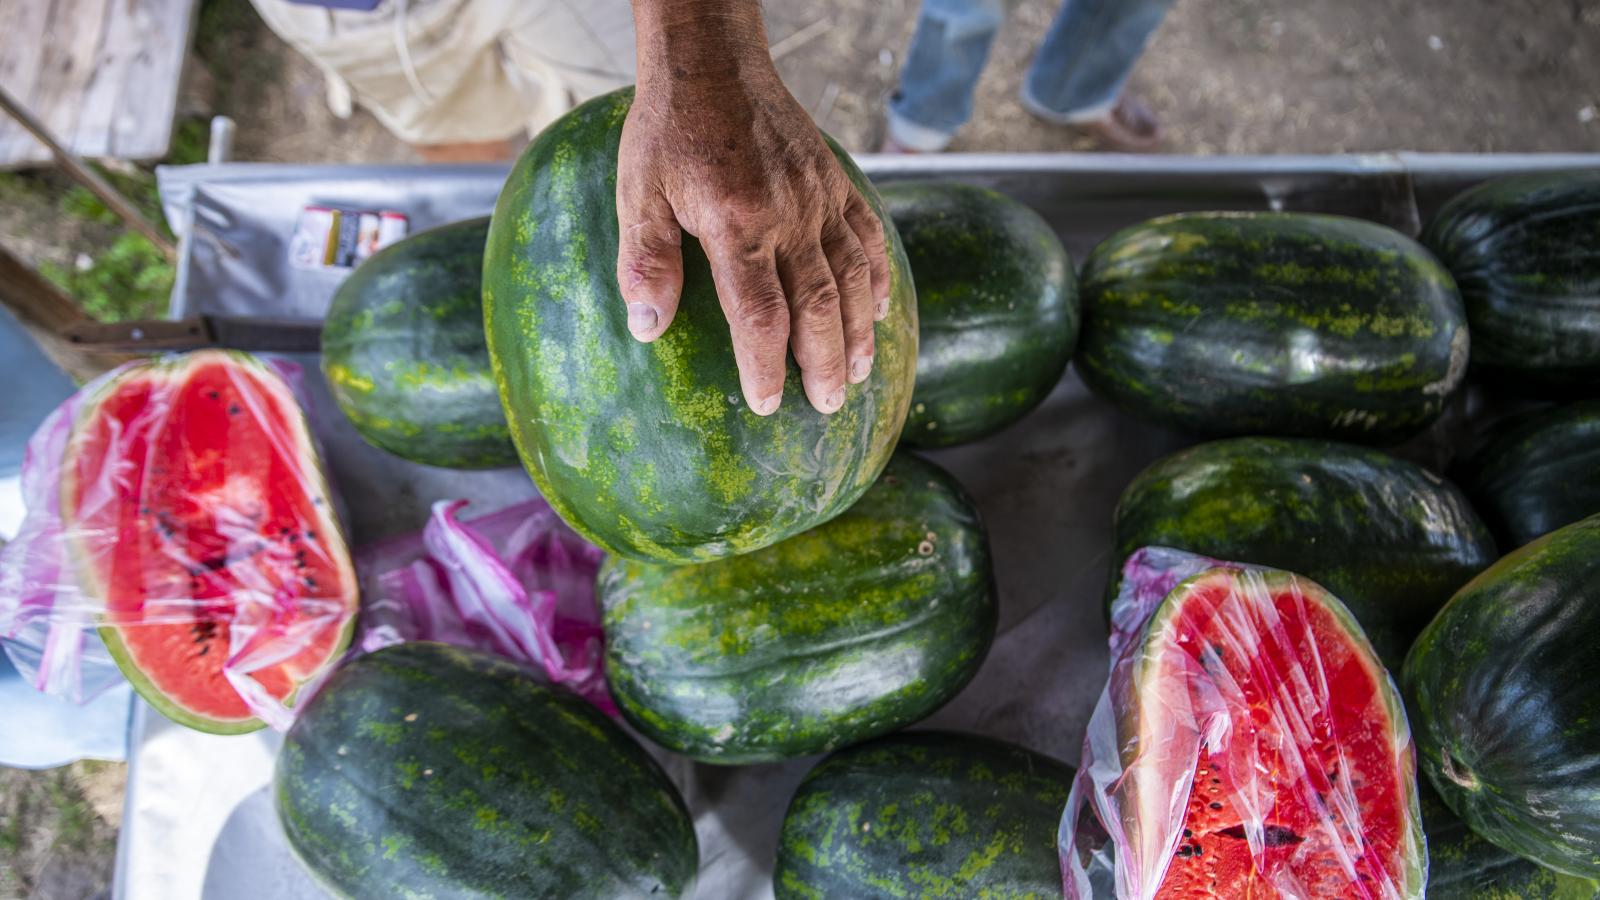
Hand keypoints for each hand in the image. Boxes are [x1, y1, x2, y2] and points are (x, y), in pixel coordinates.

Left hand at [617, 1, 890, 415]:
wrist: (712, 62)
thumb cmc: (668, 130)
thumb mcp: (638, 191)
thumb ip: (644, 259)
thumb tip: (647, 329)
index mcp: (736, 224)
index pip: (759, 315)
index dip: (766, 367)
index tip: (769, 406)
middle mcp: (788, 215)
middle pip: (818, 306)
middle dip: (824, 363)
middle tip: (828, 406)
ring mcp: (819, 198)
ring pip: (852, 278)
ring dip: (858, 331)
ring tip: (858, 374)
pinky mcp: (835, 181)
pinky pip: (867, 235)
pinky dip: (878, 277)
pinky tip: (880, 310)